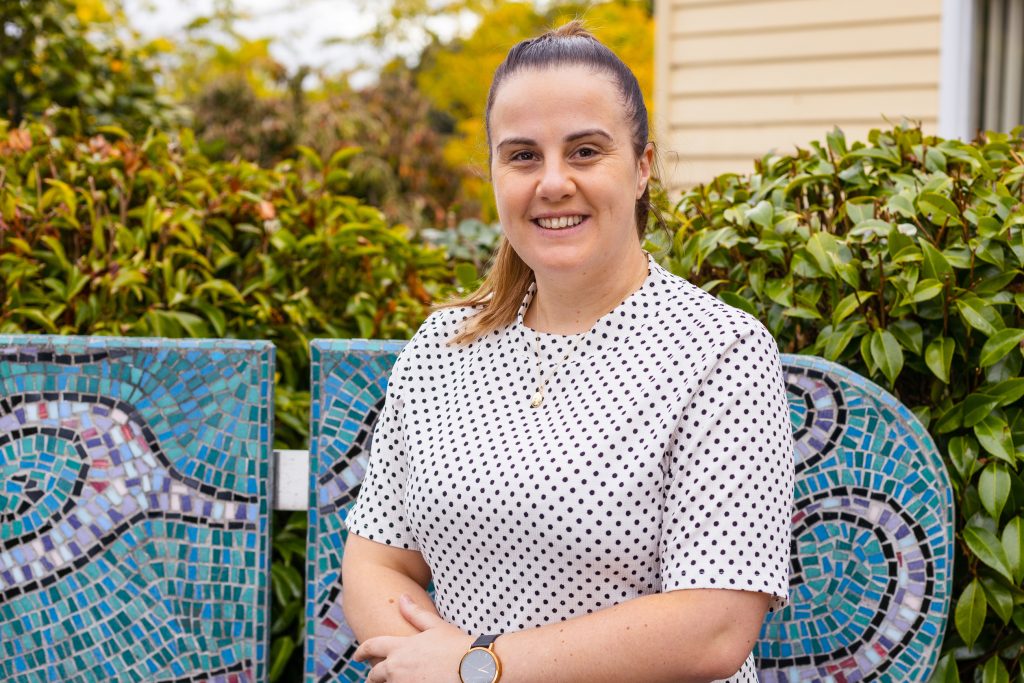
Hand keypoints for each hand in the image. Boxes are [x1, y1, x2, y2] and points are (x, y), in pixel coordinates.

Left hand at [354, 594, 472, 681]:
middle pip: (375, 675)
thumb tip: (402, 597)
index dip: (362, 651)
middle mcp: (396, 668)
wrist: (473, 668)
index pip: (372, 647)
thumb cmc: (456, 645)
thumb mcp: (435, 626)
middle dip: (372, 677)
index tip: (357, 656)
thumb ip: (415, 613)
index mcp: (400, 647)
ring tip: (394, 681)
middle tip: (373, 678)